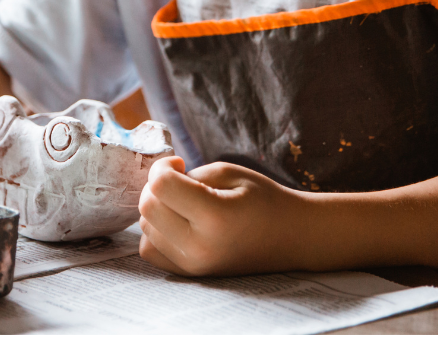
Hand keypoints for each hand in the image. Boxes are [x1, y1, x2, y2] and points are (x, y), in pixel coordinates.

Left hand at [138, 156, 312, 276]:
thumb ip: (187, 175)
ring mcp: (194, 266)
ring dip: (156, 209)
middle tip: (179, 179)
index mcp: (214, 217)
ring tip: (181, 201)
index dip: (162, 166)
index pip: (160, 186)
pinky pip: (151, 251)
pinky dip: (156, 233)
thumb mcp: (229, 172)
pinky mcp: (191, 275)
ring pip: (145, 230)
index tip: (179, 162)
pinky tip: (177, 221)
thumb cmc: (263, 200)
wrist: (292, 237)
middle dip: (156, 186)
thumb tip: (155, 183)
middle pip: (148, 208)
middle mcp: (199, 247)